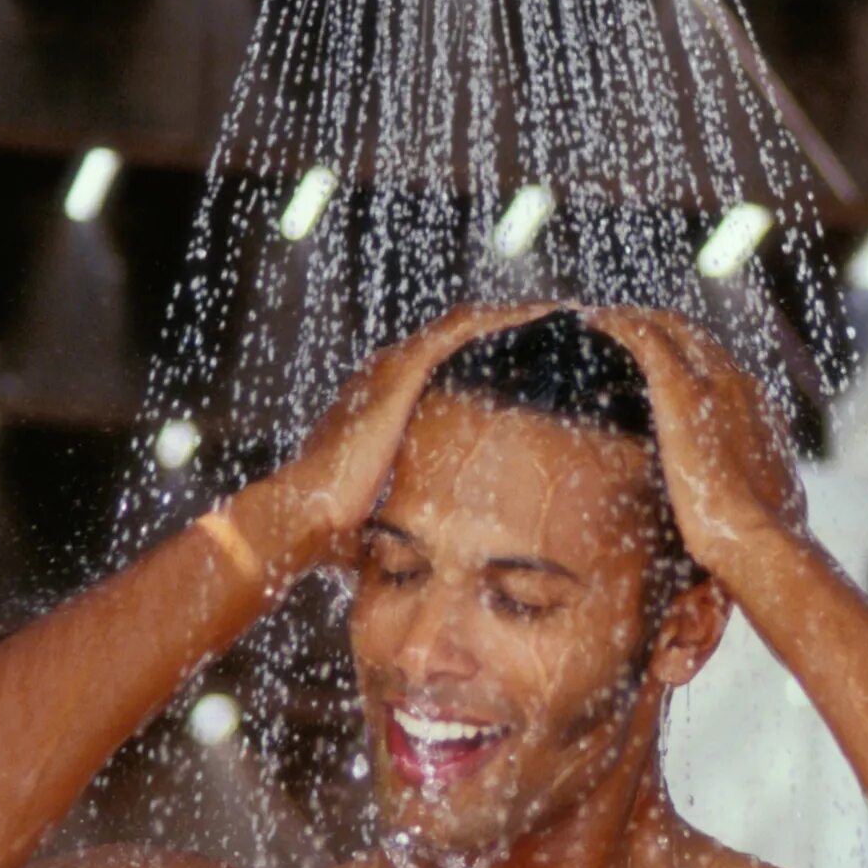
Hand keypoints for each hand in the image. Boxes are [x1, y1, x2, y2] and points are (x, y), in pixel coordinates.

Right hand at [231, 302, 555, 579]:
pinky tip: (543, 314)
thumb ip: (409, 519)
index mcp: (381, 405)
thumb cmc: (338, 528)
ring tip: (562, 314)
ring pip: (466, 327)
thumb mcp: (384, 515)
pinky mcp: (404, 371)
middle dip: (507, 334)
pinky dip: (503, 320)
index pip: (443, 371)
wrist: (304, 517)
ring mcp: (393, 370)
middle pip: (458, 341)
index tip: (527, 367)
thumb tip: (428, 553)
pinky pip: (463, 330)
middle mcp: (385, 376)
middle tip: (556, 331)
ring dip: (514, 318)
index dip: (485, 364)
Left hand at [586, 308, 807, 580]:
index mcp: (761, 411)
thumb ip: (756, 494)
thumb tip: (755, 510)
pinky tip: (592, 320)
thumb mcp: (770, 506)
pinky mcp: (680, 390)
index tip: (663, 362)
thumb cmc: (762, 539)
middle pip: (696, 337)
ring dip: (635, 320)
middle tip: (623, 329)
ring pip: (669, 328)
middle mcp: (741, 385)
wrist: (758, 538)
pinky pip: (643, 337)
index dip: (690, 358)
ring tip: (601, 319)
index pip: (721, 367)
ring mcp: (713, 382)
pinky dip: (617, 324)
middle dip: (661, 329)